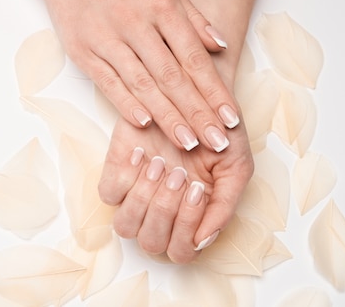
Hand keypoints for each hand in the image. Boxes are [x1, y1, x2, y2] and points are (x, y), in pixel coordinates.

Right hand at [37, 0, 239, 152]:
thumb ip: (192, 15)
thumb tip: (220, 46)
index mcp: (160, 5)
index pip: (193, 57)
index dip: (214, 90)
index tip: (230, 117)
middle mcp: (135, 23)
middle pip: (171, 76)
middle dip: (196, 113)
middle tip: (216, 142)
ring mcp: (106, 38)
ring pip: (142, 84)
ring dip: (166, 116)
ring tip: (187, 142)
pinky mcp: (82, 51)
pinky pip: (107, 82)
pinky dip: (125, 104)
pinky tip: (144, 124)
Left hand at [98, 113, 253, 262]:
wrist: (195, 93)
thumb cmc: (218, 132)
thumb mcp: (236, 166)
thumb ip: (224, 207)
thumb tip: (202, 241)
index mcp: (190, 217)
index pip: (181, 251)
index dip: (186, 227)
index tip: (198, 187)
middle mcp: (160, 211)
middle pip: (152, 242)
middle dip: (166, 209)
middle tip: (180, 173)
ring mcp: (136, 192)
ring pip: (125, 226)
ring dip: (144, 198)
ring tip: (160, 163)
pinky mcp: (115, 170)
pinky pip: (108, 194)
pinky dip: (124, 177)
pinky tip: (141, 153)